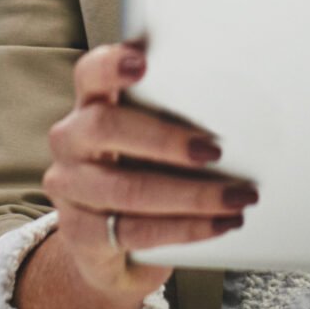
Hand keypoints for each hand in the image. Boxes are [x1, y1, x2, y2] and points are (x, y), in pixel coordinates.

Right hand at [17, 39, 250, 308]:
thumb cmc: (138, 174)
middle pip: (105, 128)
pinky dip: (186, 228)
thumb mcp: (149, 140)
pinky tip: (219, 224)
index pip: (91, 74)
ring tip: (238, 197)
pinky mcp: (79, 232)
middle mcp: (71, 141)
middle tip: (215, 150)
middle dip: (166, 139)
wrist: (107, 246)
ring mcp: (69, 188)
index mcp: (90, 105)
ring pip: (127, 189)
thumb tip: (240, 106)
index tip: (142, 62)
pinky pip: (136, 231)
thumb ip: (174, 117)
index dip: (112, 65)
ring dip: (192, 195)